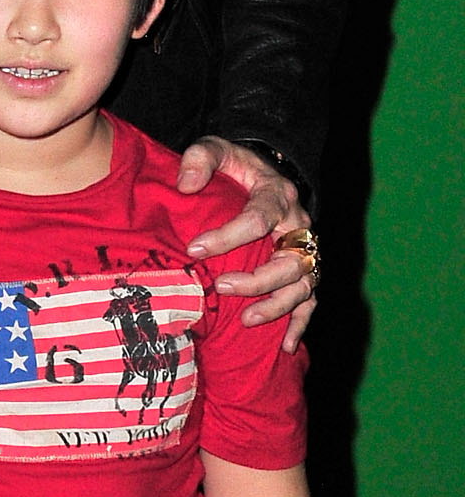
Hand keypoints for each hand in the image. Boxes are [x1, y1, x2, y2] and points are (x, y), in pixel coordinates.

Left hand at [176, 137, 314, 349]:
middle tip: (219, 287)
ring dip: (278, 305)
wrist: (264, 175)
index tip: (194, 248)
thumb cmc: (236, 167)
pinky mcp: (306, 271)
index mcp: (277, 195)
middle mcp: (299, 225)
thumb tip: (185, 184)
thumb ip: (201, 158)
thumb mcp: (217, 149)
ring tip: (248, 320)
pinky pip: (311, 301)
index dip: (227, 236)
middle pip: (290, 260)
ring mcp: (306, 251)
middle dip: (256, 279)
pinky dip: (299, 324)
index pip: (258, 218)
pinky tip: (285, 347)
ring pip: (304, 284)